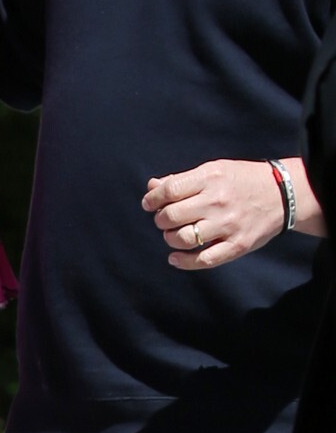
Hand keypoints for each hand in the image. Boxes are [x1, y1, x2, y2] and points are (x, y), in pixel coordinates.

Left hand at [142, 160, 287, 269]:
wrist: (283, 193)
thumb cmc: (241, 180)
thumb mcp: (214, 170)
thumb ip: (182, 180)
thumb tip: (152, 187)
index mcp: (210, 178)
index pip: (169, 190)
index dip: (152, 199)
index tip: (149, 204)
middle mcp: (218, 201)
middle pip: (172, 216)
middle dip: (160, 220)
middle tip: (164, 220)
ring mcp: (228, 225)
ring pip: (183, 238)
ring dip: (170, 239)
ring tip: (174, 234)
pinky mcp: (237, 245)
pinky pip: (204, 260)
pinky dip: (184, 262)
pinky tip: (175, 258)